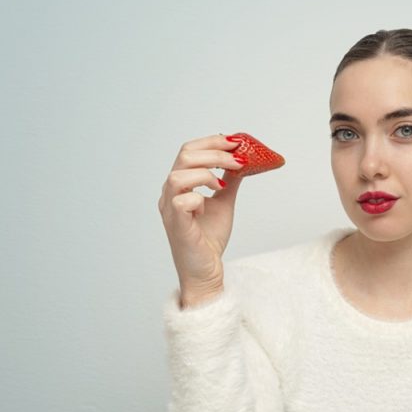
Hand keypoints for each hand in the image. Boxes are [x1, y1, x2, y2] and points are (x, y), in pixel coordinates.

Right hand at [158, 133, 247, 292]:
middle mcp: (170, 193)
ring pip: (178, 175)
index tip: (235, 141)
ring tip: (222, 184)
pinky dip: (199, 198)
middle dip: (215, 152)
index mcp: (179, 185)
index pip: (189, 151)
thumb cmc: (208, 239)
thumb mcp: (223, 202)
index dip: (212, 141)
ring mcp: (170, 208)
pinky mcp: (176, 224)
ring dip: (206, 173)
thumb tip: (241, 161)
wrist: (205, 270)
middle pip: (184, 156)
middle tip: (238, 159)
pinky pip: (181, 200)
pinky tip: (208, 205)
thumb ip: (229, 181)